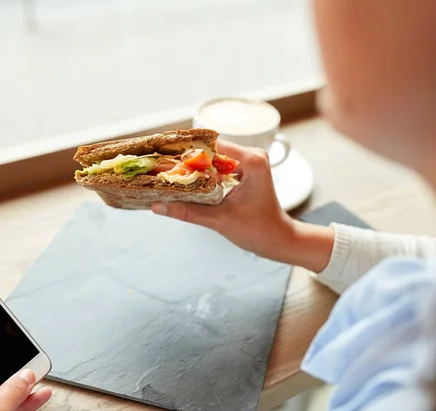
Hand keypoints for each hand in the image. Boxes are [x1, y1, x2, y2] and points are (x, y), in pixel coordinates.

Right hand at [151, 141, 334, 271]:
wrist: (278, 240)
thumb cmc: (258, 231)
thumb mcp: (219, 220)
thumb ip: (187, 212)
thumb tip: (157, 206)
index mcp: (251, 161)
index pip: (212, 146)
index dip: (187, 151)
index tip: (165, 157)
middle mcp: (253, 155)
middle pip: (212, 149)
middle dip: (188, 159)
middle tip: (163, 168)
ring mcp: (250, 162)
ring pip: (215, 157)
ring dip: (195, 166)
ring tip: (171, 174)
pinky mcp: (247, 170)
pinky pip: (220, 165)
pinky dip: (205, 173)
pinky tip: (188, 181)